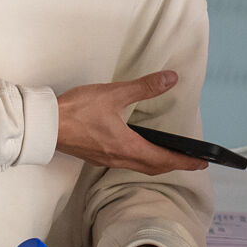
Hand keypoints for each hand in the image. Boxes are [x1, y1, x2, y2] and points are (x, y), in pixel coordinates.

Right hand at [55, 72, 206, 173]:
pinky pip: (126, 163)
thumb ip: (144, 87)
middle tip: (192, 162)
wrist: (46, 125)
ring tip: (170, 157)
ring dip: (158, 164)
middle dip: (175, 165)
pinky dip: (141, 161)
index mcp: (128, 146)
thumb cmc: (77, 110)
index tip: (201, 163)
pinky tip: (139, 150)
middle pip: (153, 167)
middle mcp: (119, 158)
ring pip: (139, 167)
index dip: (185, 161)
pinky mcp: (96, 157)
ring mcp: (106, 160)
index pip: (164, 159)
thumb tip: (170, 79)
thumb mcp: (114, 94)